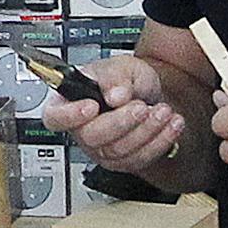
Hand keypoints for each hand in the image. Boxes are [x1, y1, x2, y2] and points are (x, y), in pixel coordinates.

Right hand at [39, 53, 187, 178]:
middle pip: (91, 137)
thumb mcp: (121, 66)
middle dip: (121, 122)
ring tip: (163, 110)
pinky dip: (160, 140)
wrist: (150, 94)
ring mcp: (101, 150)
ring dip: (146, 130)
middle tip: (141, 106)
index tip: (92, 105)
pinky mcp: (124, 162)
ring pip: (119, 151)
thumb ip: (115, 76)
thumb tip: (114, 94)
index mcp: (69, 102)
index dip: (70, 115)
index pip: (56, 117)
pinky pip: (140, 158)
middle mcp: (81, 130)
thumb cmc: (127, 80)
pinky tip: (171, 123)